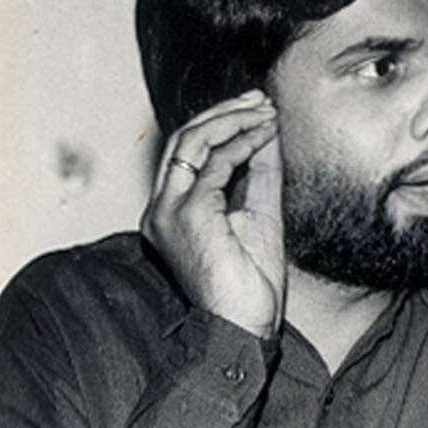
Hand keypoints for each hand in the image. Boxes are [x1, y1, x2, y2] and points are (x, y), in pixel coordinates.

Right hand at [141, 89, 284, 338]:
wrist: (244, 327)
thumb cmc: (249, 285)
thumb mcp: (257, 215)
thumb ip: (258, 173)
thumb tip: (267, 131)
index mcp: (169, 212)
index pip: (186, 153)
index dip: (220, 124)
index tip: (254, 110)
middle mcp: (160, 209)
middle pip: (183, 139)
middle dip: (224, 112)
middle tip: (259, 100)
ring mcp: (169, 211)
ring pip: (193, 141)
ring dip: (233, 119)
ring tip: (265, 111)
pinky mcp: (189, 214)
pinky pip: (216, 163)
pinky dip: (243, 142)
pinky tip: (265, 134)